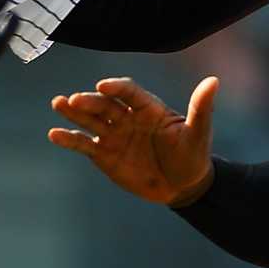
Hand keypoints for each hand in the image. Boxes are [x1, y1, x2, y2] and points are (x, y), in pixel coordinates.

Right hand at [47, 76, 216, 206]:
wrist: (183, 186)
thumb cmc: (192, 156)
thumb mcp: (198, 133)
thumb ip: (201, 108)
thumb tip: (214, 81)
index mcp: (148, 108)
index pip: (129, 93)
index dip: (116, 88)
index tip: (104, 85)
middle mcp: (127, 117)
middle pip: (105, 105)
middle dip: (90, 101)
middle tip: (74, 100)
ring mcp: (113, 134)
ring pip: (90, 120)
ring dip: (73, 113)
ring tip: (58, 103)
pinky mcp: (103, 154)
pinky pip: (84, 144)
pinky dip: (69, 139)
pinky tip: (54, 135)